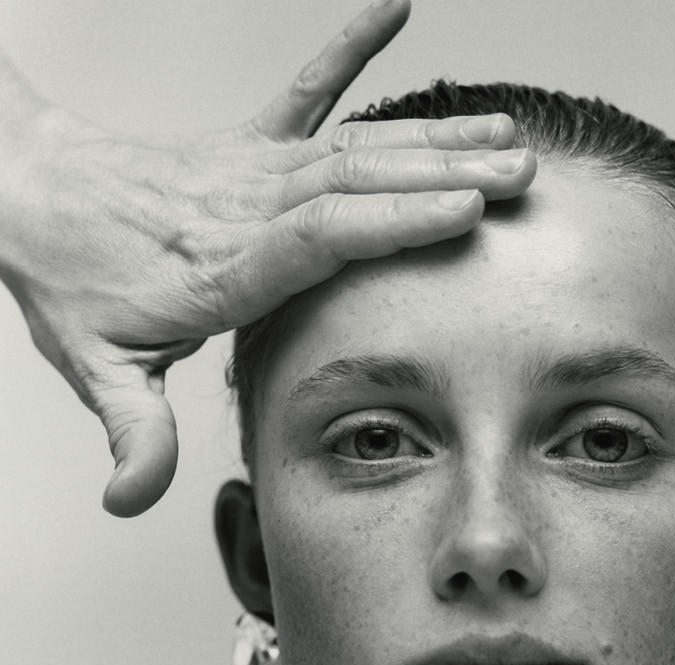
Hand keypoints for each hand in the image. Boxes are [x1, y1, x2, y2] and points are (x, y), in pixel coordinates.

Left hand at [0, 0, 533, 516]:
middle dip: (444, 175)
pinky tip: (396, 8)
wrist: (27, 196)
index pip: (316, 237)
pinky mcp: (247, 143)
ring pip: (353, 145)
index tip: (463, 210)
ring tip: (507, 135)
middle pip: (355, 184)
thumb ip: (131, 436)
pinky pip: (306, 89)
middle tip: (521, 174)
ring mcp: (250, 168)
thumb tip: (128, 500)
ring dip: (433, 138)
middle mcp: (245, 207)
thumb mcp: (96, 371)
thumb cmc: (71, 285)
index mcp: (222, 266)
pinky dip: (351, 47)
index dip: (392, 221)